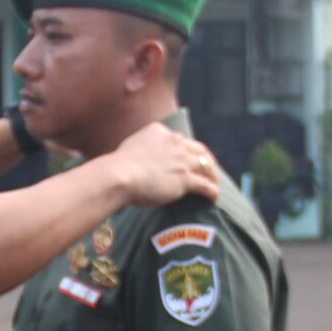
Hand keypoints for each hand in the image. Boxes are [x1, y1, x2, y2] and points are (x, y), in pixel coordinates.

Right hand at [108, 123, 225, 208]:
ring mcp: (182, 160)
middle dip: (206, 159)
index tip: (188, 157)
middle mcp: (174, 142)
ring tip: (215, 183)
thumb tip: (138, 157)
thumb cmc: (117, 166)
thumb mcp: (128, 147)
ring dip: (213, 175)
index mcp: (160, 132)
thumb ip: (140, 149)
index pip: (180, 140)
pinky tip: (214, 198)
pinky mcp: (185, 178)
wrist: (119, 175)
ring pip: (206, 166)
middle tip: (209, 169)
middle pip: (198, 150)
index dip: (187, 150)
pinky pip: (206, 185)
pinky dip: (213, 191)